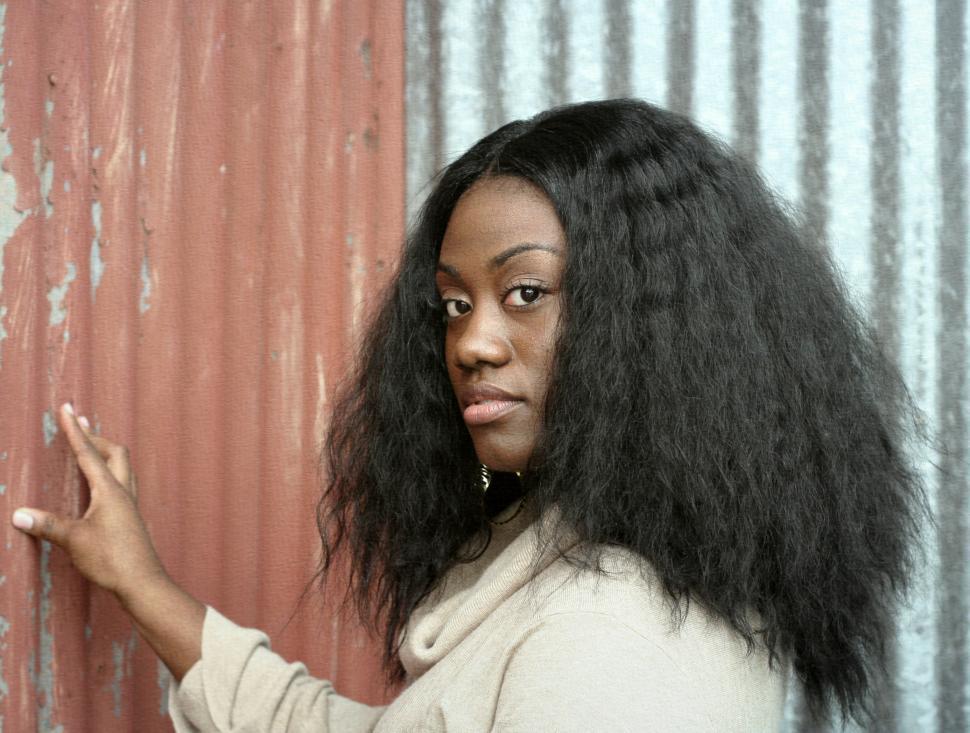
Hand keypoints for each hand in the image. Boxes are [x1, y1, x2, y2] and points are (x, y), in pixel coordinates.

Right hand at [11, 402, 167, 600]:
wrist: (142, 582)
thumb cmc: (111, 559)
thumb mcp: (73, 540)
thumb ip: (47, 524)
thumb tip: (17, 514)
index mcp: (110, 490)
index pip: (89, 453)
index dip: (75, 431)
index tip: (68, 409)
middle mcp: (123, 492)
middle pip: (115, 453)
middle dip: (95, 437)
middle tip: (78, 425)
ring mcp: (130, 504)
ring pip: (122, 467)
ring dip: (106, 453)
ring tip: (91, 446)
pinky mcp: (130, 517)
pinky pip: (122, 483)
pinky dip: (110, 472)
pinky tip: (101, 483)